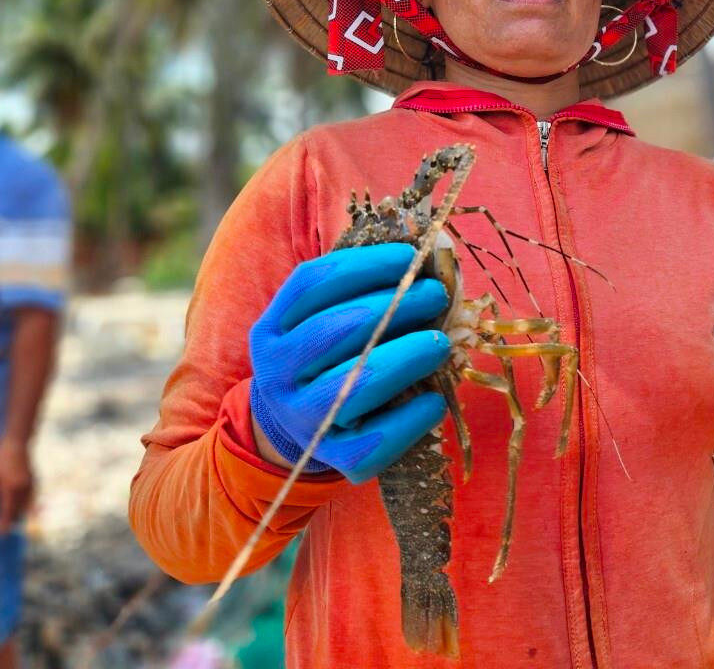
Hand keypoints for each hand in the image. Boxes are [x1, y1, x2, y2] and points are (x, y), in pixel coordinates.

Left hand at [0, 437, 32, 535]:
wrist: (17, 445)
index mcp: (11, 488)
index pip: (7, 511)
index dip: (3, 524)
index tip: (0, 534)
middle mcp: (24, 489)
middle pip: (18, 511)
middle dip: (12, 521)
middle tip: (4, 530)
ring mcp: (32, 486)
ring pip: (27, 507)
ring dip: (20, 515)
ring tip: (13, 521)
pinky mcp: (36, 483)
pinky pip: (33, 500)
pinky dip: (29, 507)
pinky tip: (26, 511)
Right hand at [249, 243, 452, 483]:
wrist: (296, 430)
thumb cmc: (326, 359)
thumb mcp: (322, 321)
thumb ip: (361, 292)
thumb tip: (426, 263)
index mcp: (272, 329)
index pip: (312, 284)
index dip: (365, 265)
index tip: (411, 256)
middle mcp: (278, 373)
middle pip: (335, 331)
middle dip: (395, 306)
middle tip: (436, 295)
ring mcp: (303, 419)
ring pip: (355, 386)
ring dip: (406, 358)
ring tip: (441, 343)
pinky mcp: (335, 458)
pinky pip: (375, 442)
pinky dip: (410, 419)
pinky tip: (435, 401)